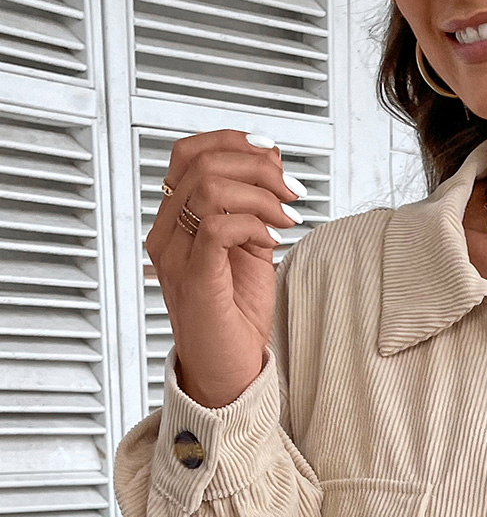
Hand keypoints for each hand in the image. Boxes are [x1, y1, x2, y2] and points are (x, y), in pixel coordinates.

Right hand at [145, 129, 305, 407]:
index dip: (232, 141)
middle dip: (255, 165)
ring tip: (284, 217)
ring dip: (259, 194)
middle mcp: (168, 235)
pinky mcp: (194, 278)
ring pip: (209, 187)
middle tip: (288, 190)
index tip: (271, 154)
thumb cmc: (236, 321)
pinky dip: (252, 222)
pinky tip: (271, 239)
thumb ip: (255, 207)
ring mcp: (176, 256)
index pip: (189, 154)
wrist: (228, 374)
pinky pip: (216, 225)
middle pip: (199, 161)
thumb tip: (271, 162)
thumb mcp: (252, 250)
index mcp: (177, 223)